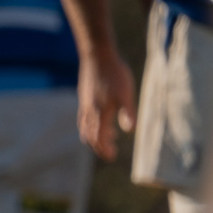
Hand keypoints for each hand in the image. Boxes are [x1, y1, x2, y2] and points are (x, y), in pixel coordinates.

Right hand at [78, 45, 137, 160]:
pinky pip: (83, 118)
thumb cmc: (115, 73)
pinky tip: (99, 121)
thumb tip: (129, 131)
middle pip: (89, 136)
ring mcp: (85, 104)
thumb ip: (128, 113)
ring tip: (108, 138)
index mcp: (100, 112)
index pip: (100, 138)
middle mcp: (89, 111)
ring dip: (94, 137)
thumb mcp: (126, 93)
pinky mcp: (84, 98)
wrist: (97, 55)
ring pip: (85, 128)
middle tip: (109, 153)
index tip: (112, 157)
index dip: (105, 149)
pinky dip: (90, 126)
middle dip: (98, 147)